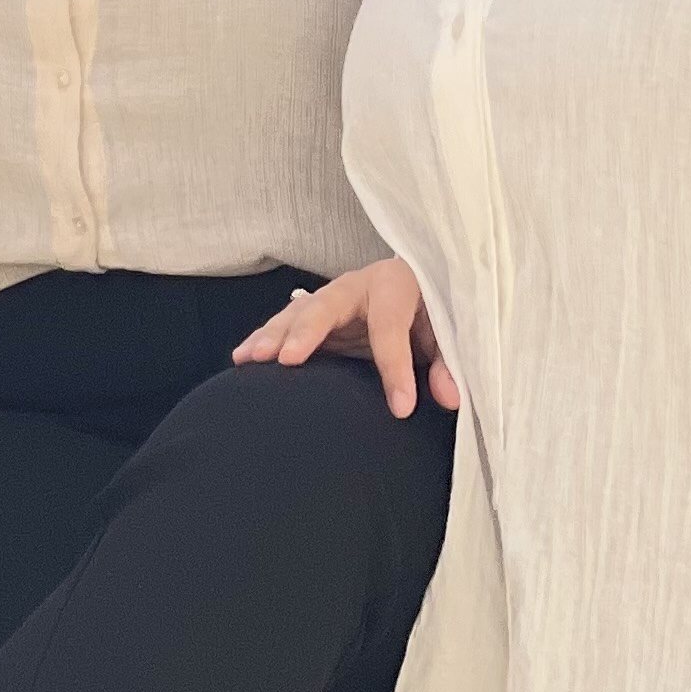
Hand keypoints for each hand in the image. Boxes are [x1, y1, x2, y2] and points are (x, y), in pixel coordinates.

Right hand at [235, 259, 460, 417]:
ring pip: (298, 312)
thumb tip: (449, 397)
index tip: (401, 408)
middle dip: (307, 332)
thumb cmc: (433, 311)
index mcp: (396, 284)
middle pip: (328, 305)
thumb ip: (448, 363)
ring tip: (252, 358)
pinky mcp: (317, 313)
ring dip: (274, 335)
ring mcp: (332, 297)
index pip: (391, 326)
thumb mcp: (449, 332)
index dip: (395, 367)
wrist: (420, 290)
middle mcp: (357, 285)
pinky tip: (241, 358)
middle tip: (288, 360)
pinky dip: (264, 338)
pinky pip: (287, 322)